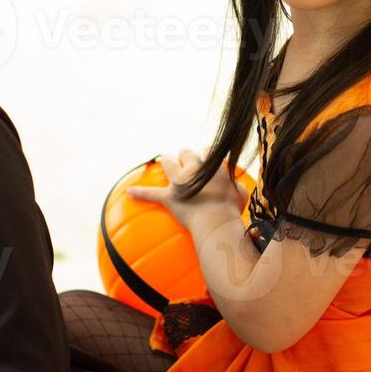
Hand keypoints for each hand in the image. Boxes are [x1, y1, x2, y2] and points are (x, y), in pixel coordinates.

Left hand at [128, 150, 246, 235]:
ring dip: (167, 159)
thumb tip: (238, 186)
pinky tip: (129, 192)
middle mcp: (194, 169)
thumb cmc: (231, 208)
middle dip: (186, 154)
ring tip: (164, 159)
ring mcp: (179, 181)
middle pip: (186, 152)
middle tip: (185, 159)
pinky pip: (151, 194)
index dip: (206, 153)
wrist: (217, 221)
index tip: (206, 156)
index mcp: (211, 166)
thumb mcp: (241, 193)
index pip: (207, 150)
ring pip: (168, 161)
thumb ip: (238, 185)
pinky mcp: (169, 197)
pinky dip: (139, 193)